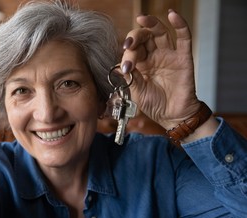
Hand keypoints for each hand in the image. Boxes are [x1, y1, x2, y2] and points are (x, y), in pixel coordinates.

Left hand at [120, 10, 201, 129]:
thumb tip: (119, 66)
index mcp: (141, 64)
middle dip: (134, 38)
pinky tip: (173, 15)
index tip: (127, 67)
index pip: (132, 50)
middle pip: (144, 37)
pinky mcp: (183, 57)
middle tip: (129, 45)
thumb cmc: (154, 104)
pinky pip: (184, 38)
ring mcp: (168, 55)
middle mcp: (154, 56)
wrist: (171, 116)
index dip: (128, 55)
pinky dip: (180, 24)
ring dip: (151, 24)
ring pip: (160, 33)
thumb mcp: (137, 93)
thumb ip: (130, 79)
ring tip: (142, 19)